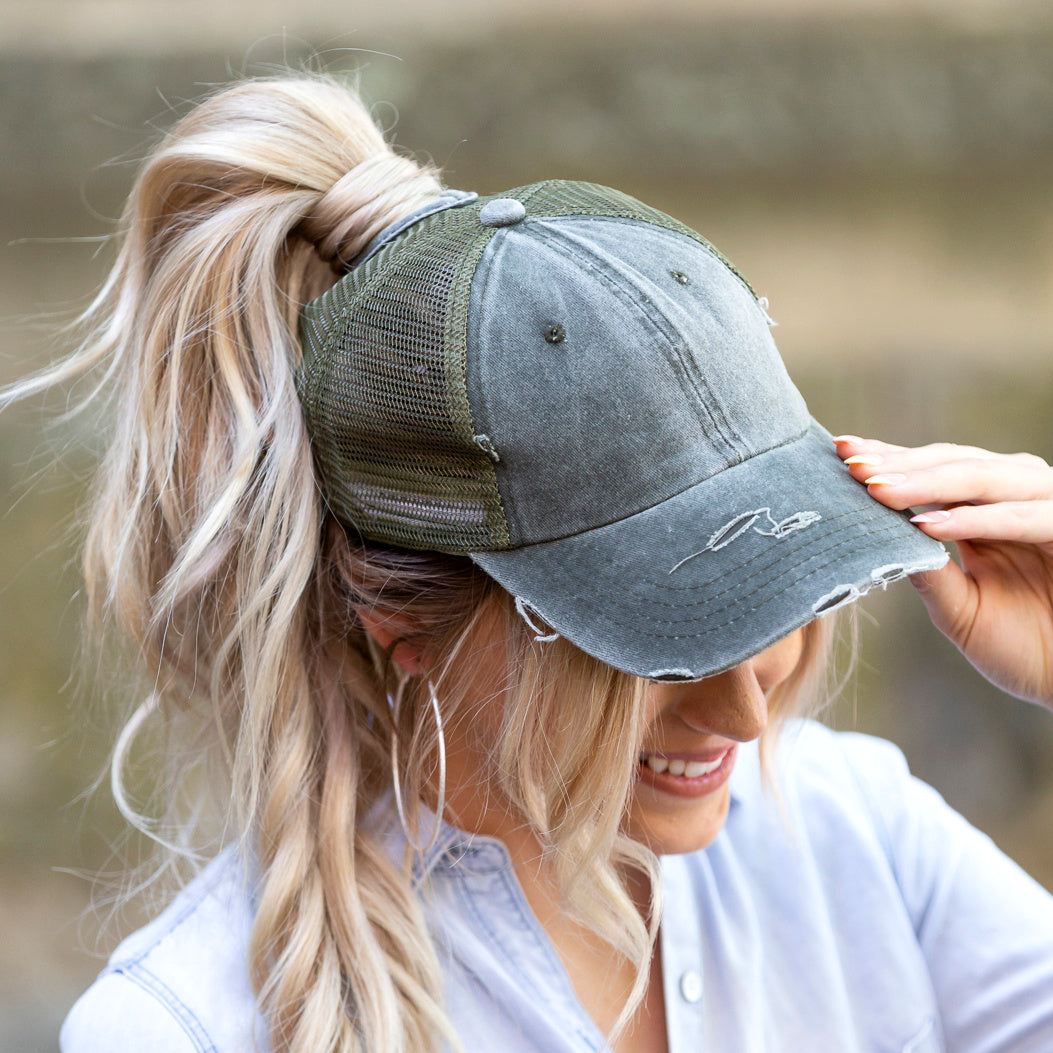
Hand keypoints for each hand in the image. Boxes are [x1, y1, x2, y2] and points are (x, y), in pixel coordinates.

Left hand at [835, 436, 1052, 707]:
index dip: (892, 459)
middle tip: (851, 464)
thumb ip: (927, 570)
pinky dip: (976, 519)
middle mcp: (1022, 499)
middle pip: (958, 463)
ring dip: (929, 482)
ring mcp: (1052, 510)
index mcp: (992, 511)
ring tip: (876, 488)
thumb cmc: (1029, 648)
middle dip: (902, 464)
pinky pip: (1025, 517)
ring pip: (987, 479)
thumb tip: (872, 535)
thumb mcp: (961, 609)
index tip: (841, 451)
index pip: (937, 470)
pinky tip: (927, 524)